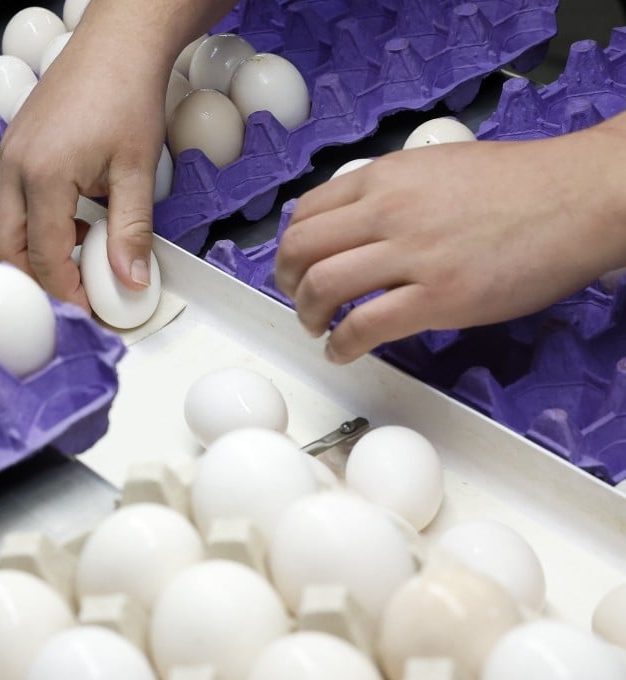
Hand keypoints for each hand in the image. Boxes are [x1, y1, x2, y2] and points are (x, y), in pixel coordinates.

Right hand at [0, 21, 167, 309]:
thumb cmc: (127, 94)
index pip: (45, 256)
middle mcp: (14, 167)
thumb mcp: (136, 170)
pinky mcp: (14, 147)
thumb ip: (131, 231)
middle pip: (6, 248)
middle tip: (73, 297)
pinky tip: (71, 225)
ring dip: (33, 253)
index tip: (89, 311)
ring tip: (77, 262)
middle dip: (36, 280)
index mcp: (43, 176)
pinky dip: (33, 226)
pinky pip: (11, 202)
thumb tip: (131, 282)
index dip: (67, 292)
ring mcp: (9, 155)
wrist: (117, 44)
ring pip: (4, 226)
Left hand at [275, 121, 625, 363]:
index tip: (296, 265)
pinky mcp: (439, 297)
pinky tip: (343, 350)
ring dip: (307, 314)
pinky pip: (364, 325)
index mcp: (386, 177)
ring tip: (318, 327)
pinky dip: (341, 344)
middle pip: (301, 249)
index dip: (290, 246)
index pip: (307, 212)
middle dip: (285, 281)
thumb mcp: (438, 169)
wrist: (580, 195)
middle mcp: (388, 210)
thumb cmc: (521, 184)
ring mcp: (412, 254)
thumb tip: (357, 225)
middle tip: (296, 298)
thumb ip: (392, 193)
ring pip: (322, 286)